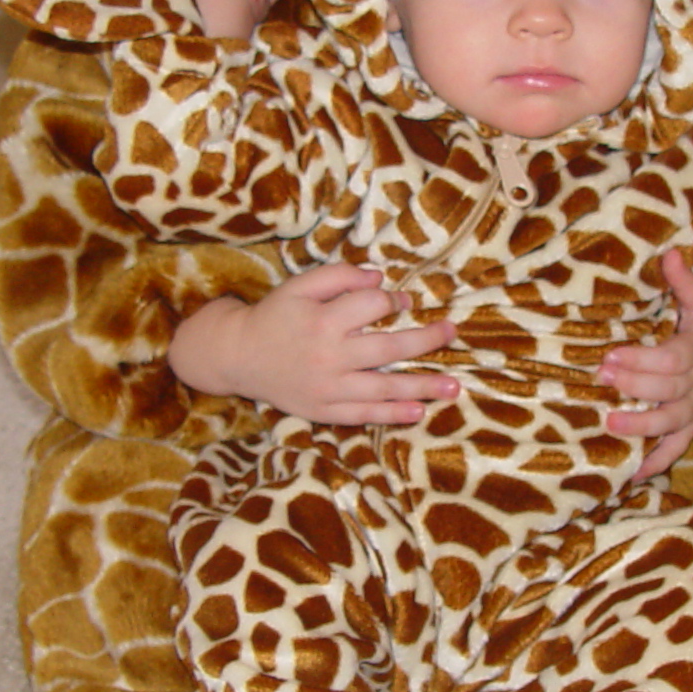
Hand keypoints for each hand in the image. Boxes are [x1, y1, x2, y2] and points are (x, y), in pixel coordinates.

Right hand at [169, 264, 458, 424]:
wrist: (238, 356)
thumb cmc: (274, 316)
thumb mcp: (299, 286)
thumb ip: (338, 276)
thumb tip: (379, 278)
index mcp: (324, 320)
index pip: (373, 306)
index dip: (394, 300)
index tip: (403, 301)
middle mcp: (330, 355)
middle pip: (389, 348)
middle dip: (426, 340)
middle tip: (452, 332)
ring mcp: (329, 387)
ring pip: (384, 388)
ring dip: (422, 387)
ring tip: (454, 387)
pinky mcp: (324, 410)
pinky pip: (364, 415)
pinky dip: (392, 415)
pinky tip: (419, 412)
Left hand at [602, 248, 692, 480]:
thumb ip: (685, 282)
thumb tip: (670, 252)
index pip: (671, 359)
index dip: (642, 360)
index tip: (611, 355)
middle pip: (667, 390)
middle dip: (635, 386)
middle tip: (602, 380)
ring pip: (671, 422)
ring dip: (642, 426)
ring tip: (610, 424)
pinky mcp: (691, 428)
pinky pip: (675, 449)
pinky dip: (654, 463)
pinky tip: (629, 474)